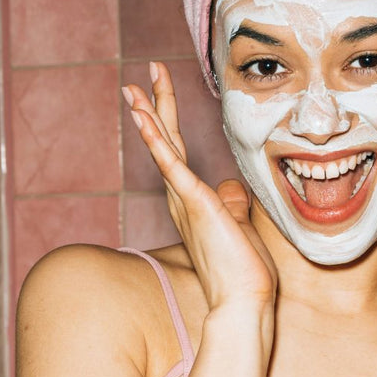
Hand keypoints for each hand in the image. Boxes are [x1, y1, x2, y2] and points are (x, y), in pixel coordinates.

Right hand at [123, 62, 276, 310]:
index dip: (167, 121)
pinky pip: (171, 165)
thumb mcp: (238, 226)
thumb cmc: (241, 269)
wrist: (243, 300)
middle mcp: (181, 197)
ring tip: (132, 88)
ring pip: (163, 147)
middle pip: (166, 141)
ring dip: (148, 115)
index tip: (158, 94)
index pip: (176, 151)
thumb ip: (231, 204)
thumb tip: (230, 187)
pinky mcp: (195, 202)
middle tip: (139, 76)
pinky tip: (143, 116)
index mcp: (191, 199)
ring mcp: (185, 199)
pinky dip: (156, 139)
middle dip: (154, 106)